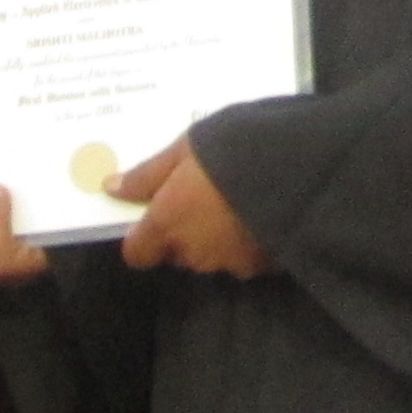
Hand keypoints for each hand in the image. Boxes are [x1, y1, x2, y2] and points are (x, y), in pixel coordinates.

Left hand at [111, 138, 269, 277]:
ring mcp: (231, 262)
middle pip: (176, 252)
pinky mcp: (264, 265)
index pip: (137, 254)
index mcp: (168, 223)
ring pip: (211, 255)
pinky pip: (244, 256)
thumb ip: (148, 174)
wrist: (300, 168)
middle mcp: (194, 252)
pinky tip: (261, 211)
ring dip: (215, 236)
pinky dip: (246, 240)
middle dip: (183, 231)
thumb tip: (111, 190)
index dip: (142, 236)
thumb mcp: (186, 147)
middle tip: (203, 194)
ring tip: (237, 199)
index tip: (155, 211)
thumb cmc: (233, 149)